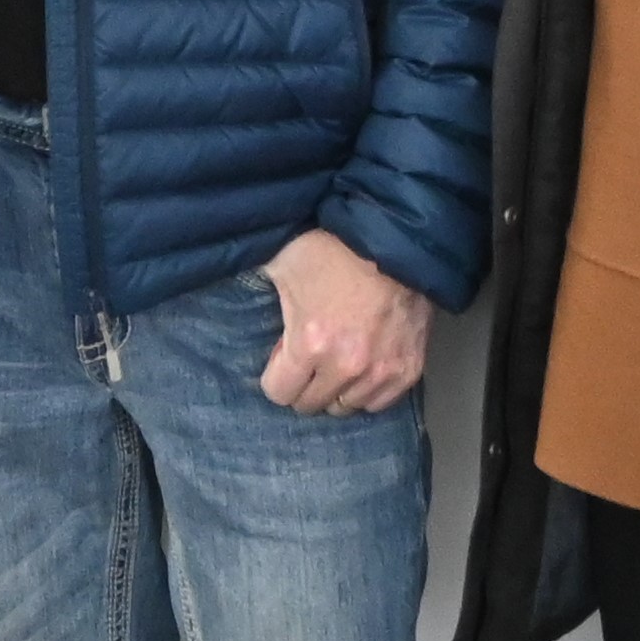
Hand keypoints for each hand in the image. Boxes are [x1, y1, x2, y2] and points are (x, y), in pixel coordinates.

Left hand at [256, 228, 429, 414]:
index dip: (276, 375)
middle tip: (310, 357)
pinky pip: (380, 402)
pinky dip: (369, 390)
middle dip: (305, 383)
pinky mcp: (409, 369)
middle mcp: (346, 366)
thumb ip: (257, 293)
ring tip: (338, 359)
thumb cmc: (334, 245)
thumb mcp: (282, 264)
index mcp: (311, 343)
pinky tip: (363, 368)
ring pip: (346, 406)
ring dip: (338, 388)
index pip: (279, 393)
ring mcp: (381, 371)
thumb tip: (230, 297)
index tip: (283, 358)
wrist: (393, 234)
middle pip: (311, 404)